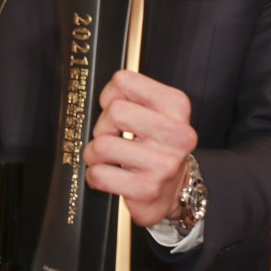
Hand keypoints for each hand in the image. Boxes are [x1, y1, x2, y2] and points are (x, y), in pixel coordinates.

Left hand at [83, 70, 197, 226]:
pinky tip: (109, 175)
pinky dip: (95, 175)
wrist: (175, 189)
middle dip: (102, 125)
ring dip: (94, 153)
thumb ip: (131, 95)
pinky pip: (99, 174)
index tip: (115, 108)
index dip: (109, 96)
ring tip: (107, 158)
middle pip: (114, 111)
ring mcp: (164, 163)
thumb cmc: (156, 144)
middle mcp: (176, 134)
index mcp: (176, 105)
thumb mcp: (155, 111)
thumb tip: (96, 98)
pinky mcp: (148, 189)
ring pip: (102, 145)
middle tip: (110, 136)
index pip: (123, 81)